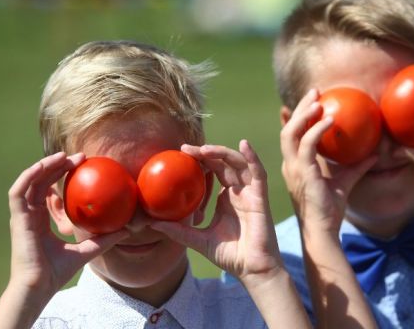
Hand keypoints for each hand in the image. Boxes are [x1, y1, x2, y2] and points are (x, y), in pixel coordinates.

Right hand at [8, 152, 127, 296]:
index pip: (50, 191)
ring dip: (46, 166)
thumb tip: (129, 229)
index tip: (83, 166)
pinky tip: (45, 166)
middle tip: (80, 156)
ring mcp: (22, 216)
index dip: (63, 176)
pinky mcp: (17, 218)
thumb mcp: (88, 250)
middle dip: (58, 165)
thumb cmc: (58, 272)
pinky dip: (30, 176)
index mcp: (42, 220)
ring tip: (65, 156)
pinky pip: (19, 191)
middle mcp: (31, 215)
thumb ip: (105, 239)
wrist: (40, 286)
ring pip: (30, 181)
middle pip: (41, 182)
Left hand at [150, 140, 280, 283]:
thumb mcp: (198, 240)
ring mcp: (250, 193)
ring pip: (238, 163)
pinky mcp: (260, 197)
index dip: (199, 160)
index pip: (213, 171)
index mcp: (226, 198)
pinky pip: (258, 173)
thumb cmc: (230, 256)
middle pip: (223, 163)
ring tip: (203, 149)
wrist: (251, 270)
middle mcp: (239, 191)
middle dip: (206, 153)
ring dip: (222, 152)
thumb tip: (152, 224)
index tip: (180, 154)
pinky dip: (252, 157)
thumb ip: (179, 231)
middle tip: (185, 149)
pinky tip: (243, 144)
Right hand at [280, 89, 376, 234]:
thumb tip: (377, 153)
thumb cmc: (330, 210)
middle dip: (299, 107)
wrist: (323, 231)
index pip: (292, 135)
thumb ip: (357, 166)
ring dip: (303, 114)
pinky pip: (307, 145)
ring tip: (318, 100)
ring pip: (290, 132)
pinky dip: (317, 129)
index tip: (312, 100)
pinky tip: (331, 119)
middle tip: (315, 92)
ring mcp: (294, 168)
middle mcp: (290, 164)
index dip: (298, 116)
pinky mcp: (303, 173)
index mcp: (295, 165)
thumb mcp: (345, 182)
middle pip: (288, 128)